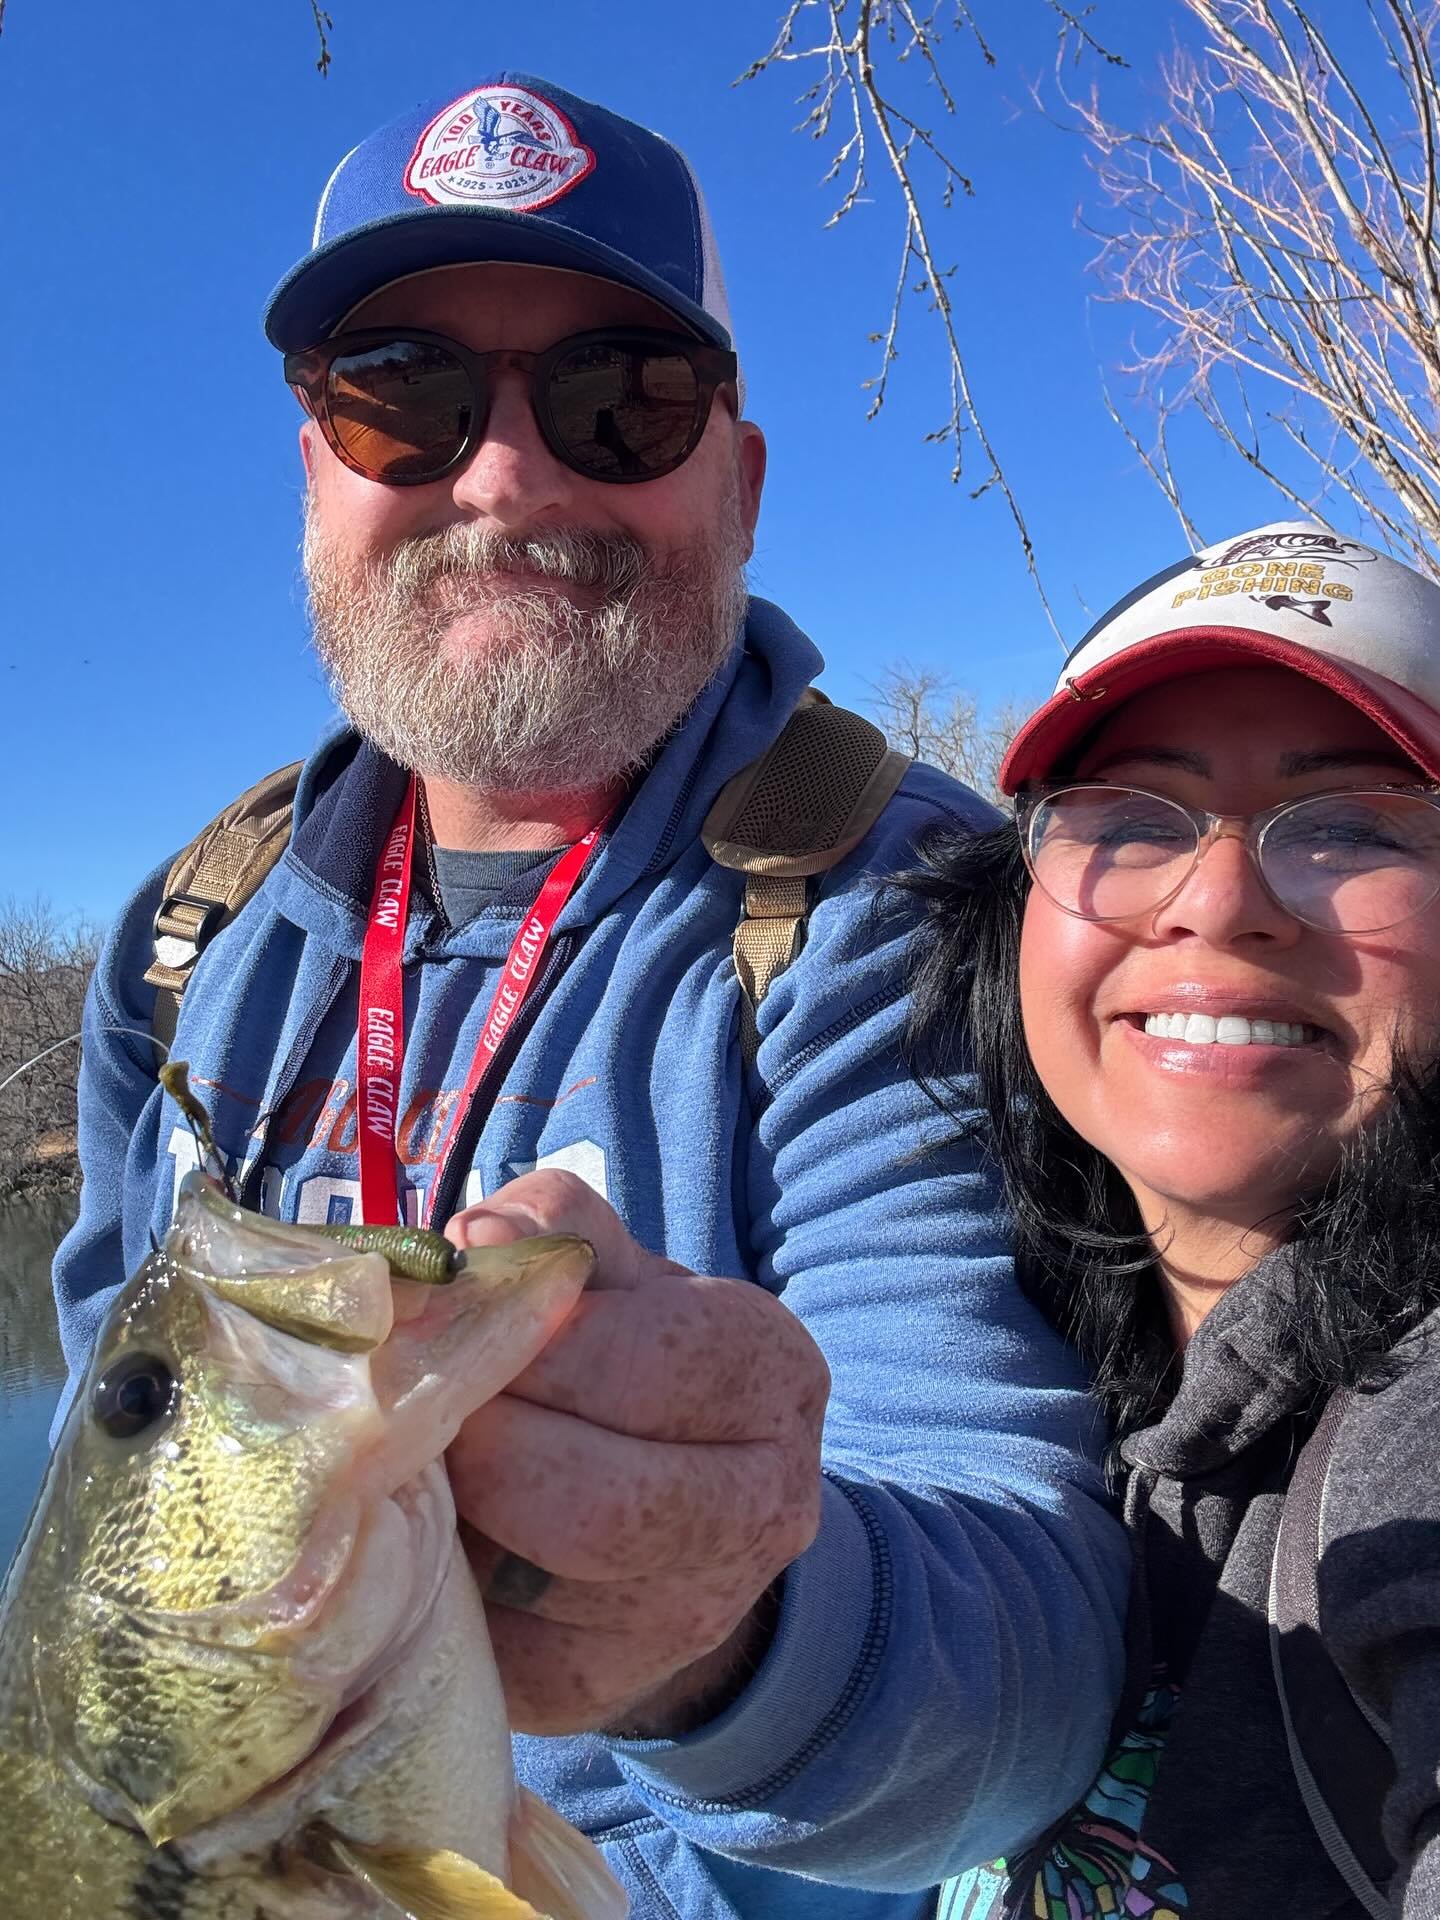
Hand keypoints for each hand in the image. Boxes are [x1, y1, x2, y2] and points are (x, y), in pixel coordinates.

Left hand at [442, 1171, 828, 1737]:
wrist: (667, 1515)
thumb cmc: (622, 1361)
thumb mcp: (613, 1273)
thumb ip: (554, 1232)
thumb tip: (477, 1242)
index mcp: (774, 1373)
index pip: (634, 1362)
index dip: (520, 1344)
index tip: (451, 1326)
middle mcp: (766, 1506)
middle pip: (588, 1495)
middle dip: (480, 1444)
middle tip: (419, 1408)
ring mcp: (691, 1614)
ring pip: (532, 1575)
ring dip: (453, 1511)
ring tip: (431, 1461)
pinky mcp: (598, 1689)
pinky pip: (490, 1641)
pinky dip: (440, 1581)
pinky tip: (441, 1532)